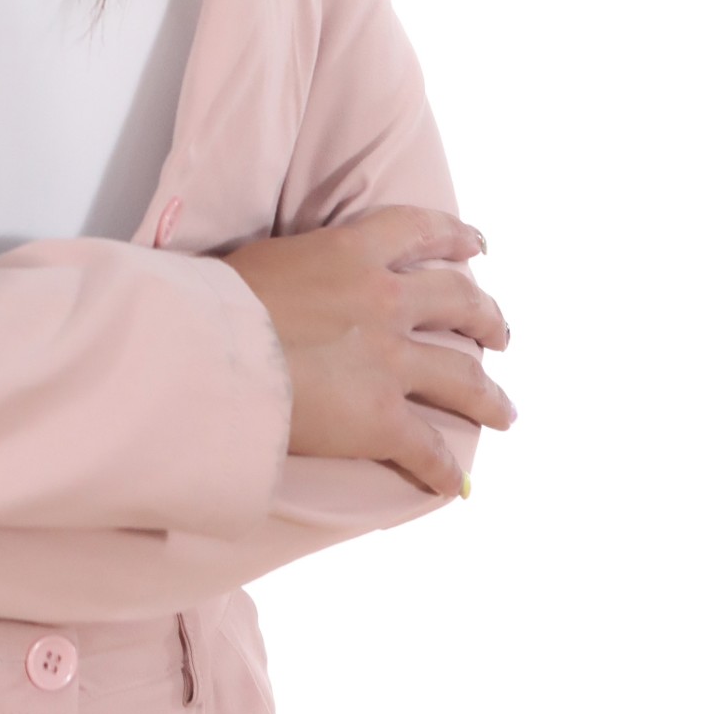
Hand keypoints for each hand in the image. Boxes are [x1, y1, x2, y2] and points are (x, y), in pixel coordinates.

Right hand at [224, 206, 515, 497]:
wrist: (210, 352)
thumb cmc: (219, 302)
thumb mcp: (270, 259)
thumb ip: (306, 265)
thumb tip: (302, 279)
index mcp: (354, 252)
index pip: (420, 231)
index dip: (456, 237)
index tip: (477, 246)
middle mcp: (385, 300)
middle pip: (459, 303)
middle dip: (487, 319)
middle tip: (500, 334)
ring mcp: (390, 361)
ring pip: (464, 377)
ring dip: (490, 397)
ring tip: (504, 411)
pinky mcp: (382, 418)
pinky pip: (428, 449)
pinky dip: (443, 469)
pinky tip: (453, 482)